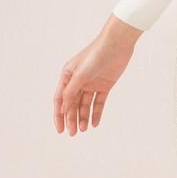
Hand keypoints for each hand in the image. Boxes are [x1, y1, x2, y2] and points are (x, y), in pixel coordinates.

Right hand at [52, 15, 142, 134]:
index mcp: (68, 76)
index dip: (59, 115)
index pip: (60, 99)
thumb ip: (71, 91)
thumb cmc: (96, 54)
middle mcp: (78, 80)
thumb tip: (63, 108)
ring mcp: (92, 83)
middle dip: (71, 119)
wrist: (118, 44)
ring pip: (85, 105)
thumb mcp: (81, 73)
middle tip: (73, 133)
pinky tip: (95, 124)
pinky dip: (96, 113)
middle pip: (72, 104)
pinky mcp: (105, 85)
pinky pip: (98, 102)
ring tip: (83, 129)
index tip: (60, 129)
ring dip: (83, 117)